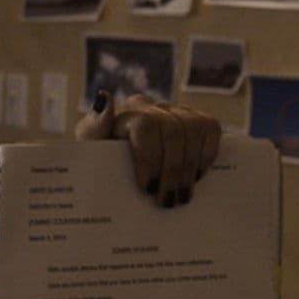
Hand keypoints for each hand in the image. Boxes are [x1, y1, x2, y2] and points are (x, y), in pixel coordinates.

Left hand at [74, 91, 221, 206]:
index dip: (151, 157)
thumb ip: (92, 127)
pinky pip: (210, 128)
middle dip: (173, 170)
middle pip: (173, 131)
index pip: (145, 126)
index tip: (148, 188)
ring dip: (190, 166)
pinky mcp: (193, 119)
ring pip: (194, 129)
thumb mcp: (88, 151)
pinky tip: (196, 177)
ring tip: (182, 196)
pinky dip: (207, 154)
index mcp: (122, 114)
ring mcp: (172, 111)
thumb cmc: (98, 162)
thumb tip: (104, 97)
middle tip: (167, 201)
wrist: (111, 170)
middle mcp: (148, 107)